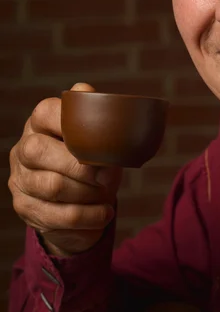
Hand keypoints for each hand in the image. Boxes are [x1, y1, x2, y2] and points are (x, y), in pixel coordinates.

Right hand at [8, 83, 122, 256]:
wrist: (88, 202)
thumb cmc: (95, 160)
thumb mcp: (101, 137)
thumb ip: (97, 115)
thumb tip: (89, 94)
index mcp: (40, 122)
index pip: (46, 112)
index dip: (71, 124)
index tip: (100, 142)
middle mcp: (23, 147)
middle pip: (38, 150)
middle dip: (79, 166)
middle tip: (107, 176)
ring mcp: (20, 178)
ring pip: (51, 186)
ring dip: (87, 194)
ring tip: (107, 195)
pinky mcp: (24, 207)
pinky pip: (57, 216)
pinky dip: (87, 216)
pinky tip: (103, 213)